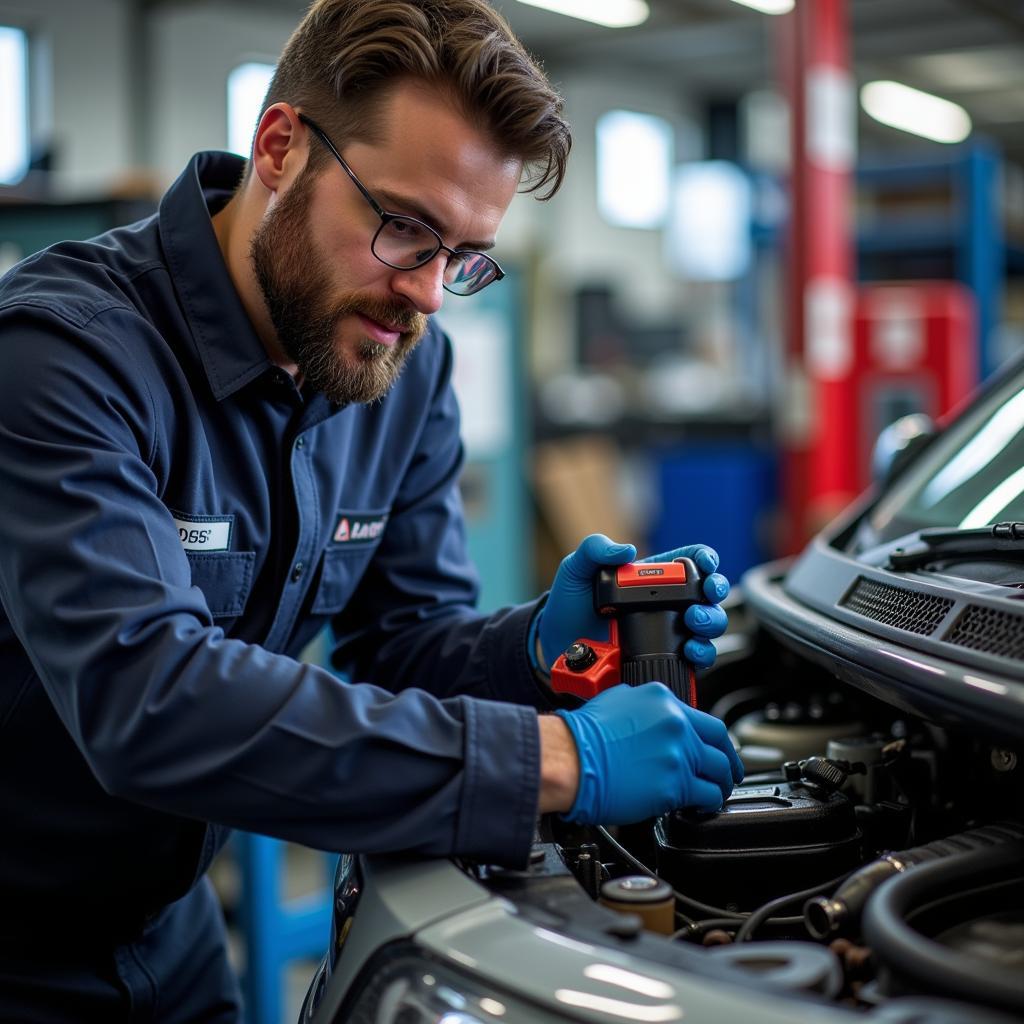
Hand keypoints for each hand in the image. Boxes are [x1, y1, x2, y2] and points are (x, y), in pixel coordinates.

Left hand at [536, 534, 729, 671]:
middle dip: (715, 591)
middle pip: (709, 593)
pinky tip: (689, 651)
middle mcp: (667, 603)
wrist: (559, 646)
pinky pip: (697, 658)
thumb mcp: (576, 569)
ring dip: (711, 622)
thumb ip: (595, 550)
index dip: (706, 559)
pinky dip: (702, 654)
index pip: (691, 560)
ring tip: (693, 624)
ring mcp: (669, 631)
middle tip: (703, 597)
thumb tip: (627, 551)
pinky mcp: (667, 658)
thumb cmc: (569, 604)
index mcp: (652, 576)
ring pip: (710, 625)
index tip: (706, 564)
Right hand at [554, 682, 743, 823]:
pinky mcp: (674, 786)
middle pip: (720, 746)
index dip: (717, 740)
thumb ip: (644, 707)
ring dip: (720, 786)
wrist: (568, 759)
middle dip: (729, 763)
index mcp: (663, 700)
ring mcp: (678, 755)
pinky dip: (708, 803)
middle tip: (728, 775)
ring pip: (718, 773)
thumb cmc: (582, 735)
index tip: (718, 750)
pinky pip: (706, 796)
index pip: (706, 721)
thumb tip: (652, 718)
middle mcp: (676, 724)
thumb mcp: (616, 700)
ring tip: (715, 795)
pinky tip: (700, 807)